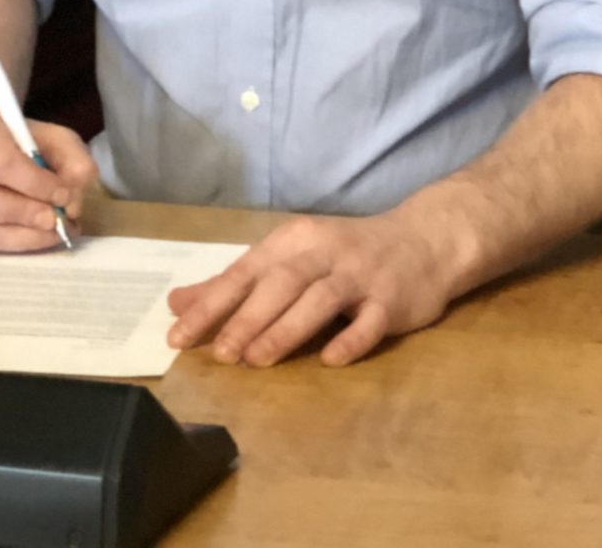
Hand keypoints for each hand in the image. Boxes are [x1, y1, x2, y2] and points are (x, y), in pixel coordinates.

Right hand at [0, 116, 95, 252]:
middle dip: (28, 214)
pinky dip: (22, 245)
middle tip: (59, 220)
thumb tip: (73, 202)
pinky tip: (45, 238)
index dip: (36, 184)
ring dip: (28, 236)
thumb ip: (72, 160)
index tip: (65, 195)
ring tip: (60, 232)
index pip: (3, 165)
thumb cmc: (23, 140)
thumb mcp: (54, 137)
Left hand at [166, 206, 459, 367]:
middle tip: (220, 353)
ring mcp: (361, 275)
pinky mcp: (392, 300)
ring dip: (288, 328)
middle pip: (281, 282)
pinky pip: (371, 321)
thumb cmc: (345, 254)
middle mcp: (325, 253)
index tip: (179, 336)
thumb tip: (177, 303)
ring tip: (257, 360)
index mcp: (294, 241)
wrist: (423, 241)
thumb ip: (236, 283)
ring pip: (321, 299)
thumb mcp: (290, 258)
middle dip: (248, 317)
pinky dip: (351, 339)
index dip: (212, 303)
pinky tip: (331, 359)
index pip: (246, 271)